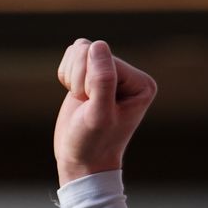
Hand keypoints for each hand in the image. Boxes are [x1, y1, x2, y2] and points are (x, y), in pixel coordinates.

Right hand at [54, 38, 158, 186]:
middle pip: (90, 50)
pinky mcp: (92, 73)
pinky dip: (66, 76)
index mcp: (141, 84)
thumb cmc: (93, 143)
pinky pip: (71, 55)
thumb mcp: (98, 115)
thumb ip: (102, 81)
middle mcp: (129, 75)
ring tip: (83, 102)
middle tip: (87, 106)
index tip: (95, 109)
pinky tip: (77, 97)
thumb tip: (98, 46)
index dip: (89, 82)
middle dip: (80, 79)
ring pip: (79, 49)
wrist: (82, 162)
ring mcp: (110, 72)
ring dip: (72, 77)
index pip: (104, 58)